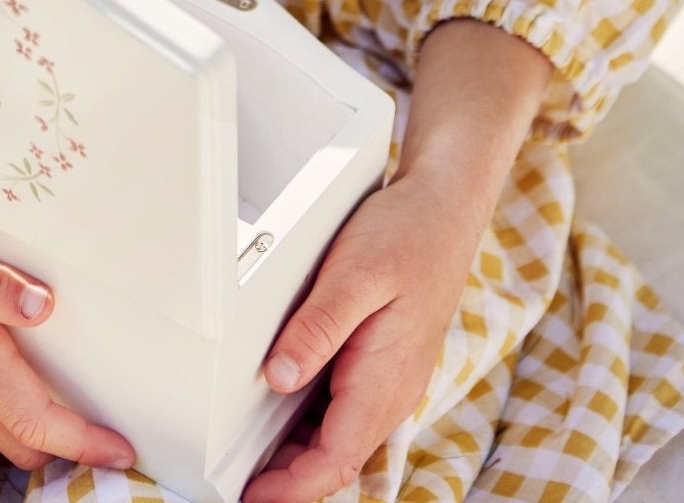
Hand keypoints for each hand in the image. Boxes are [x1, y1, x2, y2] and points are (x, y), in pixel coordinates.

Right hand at [0, 204, 137, 474]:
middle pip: (22, 439)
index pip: (36, 422)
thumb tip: (46, 305)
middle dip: (68, 446)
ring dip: (36, 431)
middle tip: (110, 436)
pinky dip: (2, 412)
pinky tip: (11, 382)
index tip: (122, 450)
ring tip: (74, 412)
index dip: (83, 441)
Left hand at [241, 171, 481, 502]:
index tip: (251, 498)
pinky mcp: (384, 363)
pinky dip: (313, 423)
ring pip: (340, 437)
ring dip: (299, 454)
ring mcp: (390, 379)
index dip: (290, 488)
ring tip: (251, 455)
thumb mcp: (355, 275)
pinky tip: (285, 408)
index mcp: (384, 382)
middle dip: (288, 479)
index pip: (335, 461)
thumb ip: (317, 328)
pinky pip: (346, 410)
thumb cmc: (408, 235)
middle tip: (238, 479)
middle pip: (335, 459)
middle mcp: (390, 391)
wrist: (445, 209)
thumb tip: (278, 376)